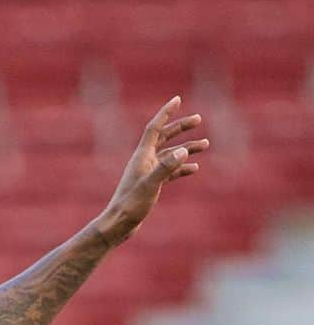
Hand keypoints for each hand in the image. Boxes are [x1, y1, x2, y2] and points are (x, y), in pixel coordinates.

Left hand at [96, 96, 208, 245]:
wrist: (118, 225)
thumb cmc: (130, 206)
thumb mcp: (150, 186)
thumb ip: (166, 167)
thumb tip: (183, 151)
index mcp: (142, 157)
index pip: (154, 128)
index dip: (166, 113)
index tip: (177, 99)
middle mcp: (143, 161)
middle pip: (164, 138)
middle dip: (181, 127)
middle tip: (199, 119)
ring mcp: (147, 173)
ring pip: (169, 155)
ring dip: (186, 148)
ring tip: (206, 144)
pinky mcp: (150, 185)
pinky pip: (169, 171)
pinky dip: (181, 167)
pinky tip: (194, 168)